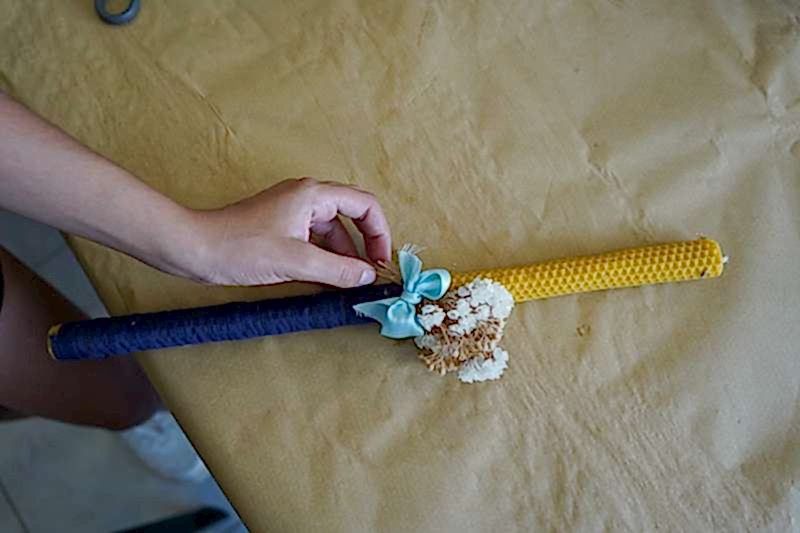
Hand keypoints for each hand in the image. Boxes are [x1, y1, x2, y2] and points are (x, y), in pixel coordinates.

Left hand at [171, 178, 391, 287]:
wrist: (193, 249)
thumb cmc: (240, 247)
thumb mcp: (296, 262)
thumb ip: (338, 270)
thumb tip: (369, 277)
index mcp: (313, 195)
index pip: (365, 205)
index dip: (380, 232)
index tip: (381, 261)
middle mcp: (305, 198)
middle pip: (350, 218)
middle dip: (363, 247)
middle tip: (370, 276)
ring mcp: (292, 212)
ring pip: (331, 233)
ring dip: (343, 257)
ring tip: (349, 285)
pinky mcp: (279, 228)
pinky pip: (313, 242)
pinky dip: (324, 260)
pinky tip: (326, 282)